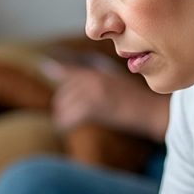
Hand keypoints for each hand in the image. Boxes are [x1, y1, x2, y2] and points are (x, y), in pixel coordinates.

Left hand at [43, 61, 168, 140]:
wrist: (150, 110)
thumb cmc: (136, 95)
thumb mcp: (117, 77)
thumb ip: (97, 71)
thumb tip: (78, 73)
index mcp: (99, 72)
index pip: (71, 70)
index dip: (57, 69)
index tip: (44, 66)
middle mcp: (93, 81)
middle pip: (66, 89)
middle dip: (62, 99)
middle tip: (60, 107)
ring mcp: (93, 94)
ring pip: (66, 103)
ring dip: (62, 112)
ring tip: (61, 117)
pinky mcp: (95, 110)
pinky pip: (71, 117)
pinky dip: (65, 123)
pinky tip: (63, 126)